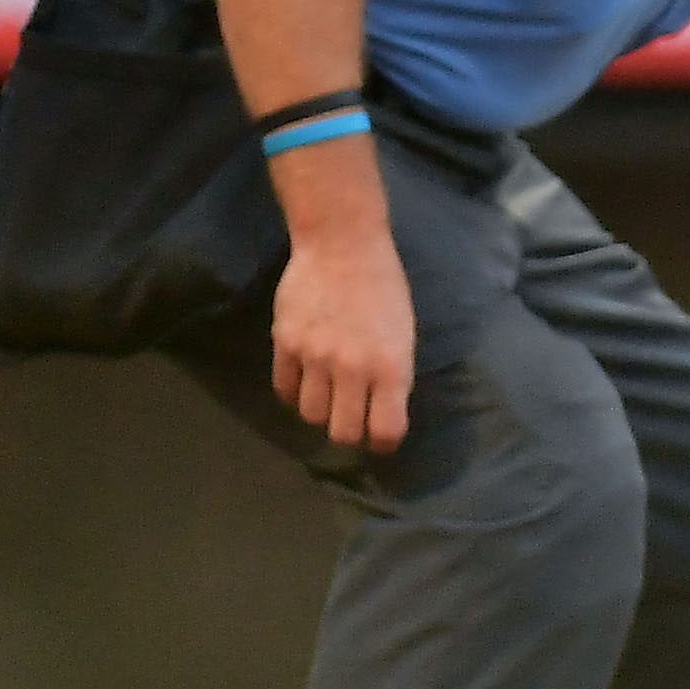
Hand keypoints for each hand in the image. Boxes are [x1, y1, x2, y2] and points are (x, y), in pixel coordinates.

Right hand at [269, 218, 415, 453]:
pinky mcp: (285, 344)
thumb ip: (393, 374)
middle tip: (353, 419)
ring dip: (321, 410)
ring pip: (310, 415)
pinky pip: (285, 390)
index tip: (382, 438)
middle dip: (351, 433)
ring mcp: (314, 357)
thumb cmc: (384, 286)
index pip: (386, 430)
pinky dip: (295, 393)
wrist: (342, 245)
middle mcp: (352, 368)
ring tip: (329, 393)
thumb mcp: (404, 331)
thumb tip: (383, 412)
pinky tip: (306, 380)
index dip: (385, 443)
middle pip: (343, 432)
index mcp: (391, 366)